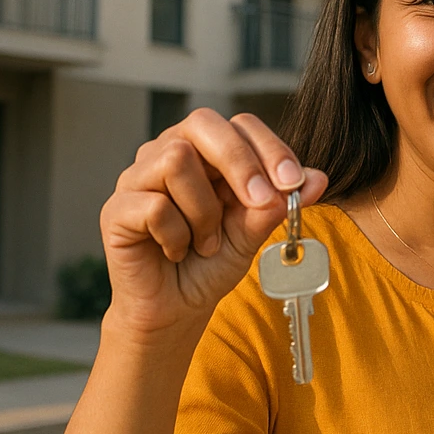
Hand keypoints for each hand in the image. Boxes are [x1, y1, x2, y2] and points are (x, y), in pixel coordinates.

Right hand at [99, 109, 327, 337]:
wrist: (176, 309)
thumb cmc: (212, 261)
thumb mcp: (254, 232)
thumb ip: (279, 203)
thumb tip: (317, 178)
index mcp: (206, 150)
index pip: (239, 125)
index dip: (269, 148)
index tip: (292, 182)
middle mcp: (168, 151)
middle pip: (202, 124)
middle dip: (239, 162)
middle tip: (260, 201)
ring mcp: (137, 177)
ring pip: (177, 161)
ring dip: (204, 211)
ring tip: (205, 242)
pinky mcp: (116, 208)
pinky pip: (154, 205)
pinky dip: (177, 235)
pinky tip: (177, 251)